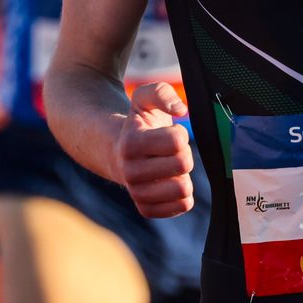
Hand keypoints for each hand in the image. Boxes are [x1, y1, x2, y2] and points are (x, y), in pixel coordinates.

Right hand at [114, 82, 194, 218]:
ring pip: (183, 190)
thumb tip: (181, 110)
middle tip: (170, 151)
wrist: (118, 152)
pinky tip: (169, 182)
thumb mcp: (144, 99)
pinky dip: (182, 195)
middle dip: (184, 154)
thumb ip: (162, 93)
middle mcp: (130, 171)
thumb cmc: (138, 124)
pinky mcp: (145, 209)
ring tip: (169, 167)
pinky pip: (181, 207)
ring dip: (183, 175)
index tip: (169, 133)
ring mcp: (137, 193)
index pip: (178, 142)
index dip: (180, 133)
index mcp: (131, 143)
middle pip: (183, 165)